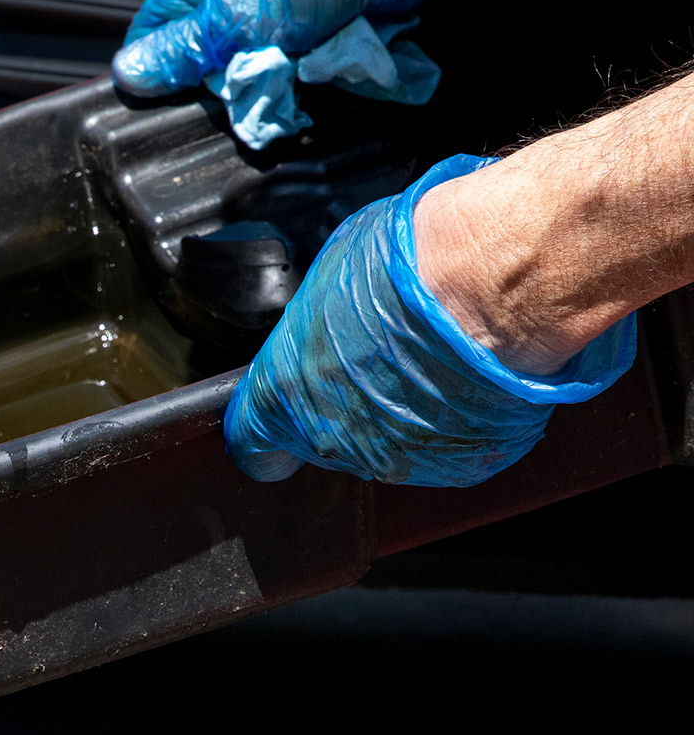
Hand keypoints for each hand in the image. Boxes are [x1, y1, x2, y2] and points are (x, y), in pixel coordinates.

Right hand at [113, 0, 475, 96]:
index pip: (148, 41)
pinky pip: (276, 78)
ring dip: (254, 92)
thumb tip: (126, 77)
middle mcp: (219, 0)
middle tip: (237, 88)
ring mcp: (259, 20)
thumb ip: (178, 51)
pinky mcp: (295, 38)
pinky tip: (297, 84)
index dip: (154, 76)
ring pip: (236, 78)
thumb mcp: (228, 14)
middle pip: (193, 66)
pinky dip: (285, 88)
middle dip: (213, 88)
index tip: (169, 105)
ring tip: (276, 83)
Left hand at [224, 155, 637, 486]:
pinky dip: (455, 417)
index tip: (276, 420)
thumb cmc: (401, 270)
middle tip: (380, 352)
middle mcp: (333, 438)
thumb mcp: (326, 281)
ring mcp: (395, 457)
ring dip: (404, 409)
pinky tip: (466, 372)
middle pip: (328, 436)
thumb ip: (315, 325)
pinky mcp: (456, 464)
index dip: (264, 430)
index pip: (252, 438)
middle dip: (347, 401)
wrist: (482, 284)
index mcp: (283, 395)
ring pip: (389, 443)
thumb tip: (324, 323)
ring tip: (429, 354)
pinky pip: (446, 445)